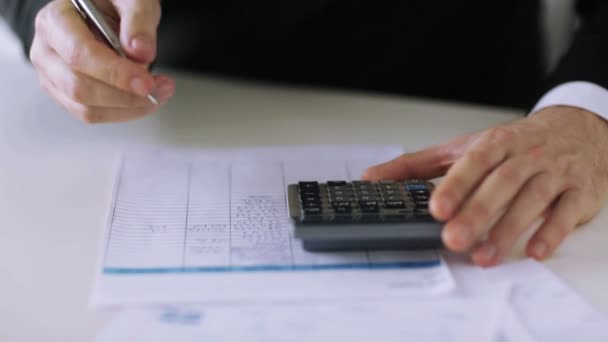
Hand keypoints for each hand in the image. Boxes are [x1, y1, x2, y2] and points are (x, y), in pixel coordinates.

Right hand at [30, 0, 174, 122]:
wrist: (106, 13)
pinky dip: (125, 112)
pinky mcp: (67, 96)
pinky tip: (145, 99)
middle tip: (158, 88)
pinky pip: (94, 114)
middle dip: (125, 95)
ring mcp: (53, 77)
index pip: (79, 54)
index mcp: (55, 20)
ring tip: (159, 92)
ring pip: (86, 108)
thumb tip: (141, 51)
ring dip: (129, 108)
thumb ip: (138, 19)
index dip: (114, 73)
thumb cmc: (113, 4)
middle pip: (79, 87)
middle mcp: (46, 51)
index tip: (145, 82)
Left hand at [363, 106, 607, 265]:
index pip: (474, 163)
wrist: (575, 130)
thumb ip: (417, 165)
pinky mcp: (578, 193)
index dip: (456, 185)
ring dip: (508, 229)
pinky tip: (535, 252)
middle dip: (478, 213)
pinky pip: (566, 213)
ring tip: (484, 256)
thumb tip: (371, 179)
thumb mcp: (463, 148)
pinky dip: (552, 233)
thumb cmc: (512, 144)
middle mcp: (525, 156)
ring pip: (532, 200)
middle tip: (454, 239)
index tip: (437, 208)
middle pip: (501, 184)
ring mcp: (554, 174)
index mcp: (495, 144)